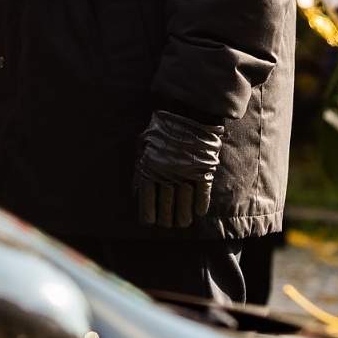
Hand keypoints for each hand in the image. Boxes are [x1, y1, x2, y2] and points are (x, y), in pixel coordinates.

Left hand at [132, 110, 224, 227]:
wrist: (187, 113)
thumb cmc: (161, 128)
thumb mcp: (142, 145)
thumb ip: (138, 169)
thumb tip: (134, 192)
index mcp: (150, 167)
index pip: (148, 198)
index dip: (148, 213)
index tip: (149, 222)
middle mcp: (168, 173)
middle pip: (166, 203)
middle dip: (166, 217)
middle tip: (166, 224)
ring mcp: (186, 173)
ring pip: (184, 202)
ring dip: (182, 216)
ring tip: (181, 223)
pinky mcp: (203, 170)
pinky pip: (202, 193)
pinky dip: (200, 205)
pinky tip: (197, 213)